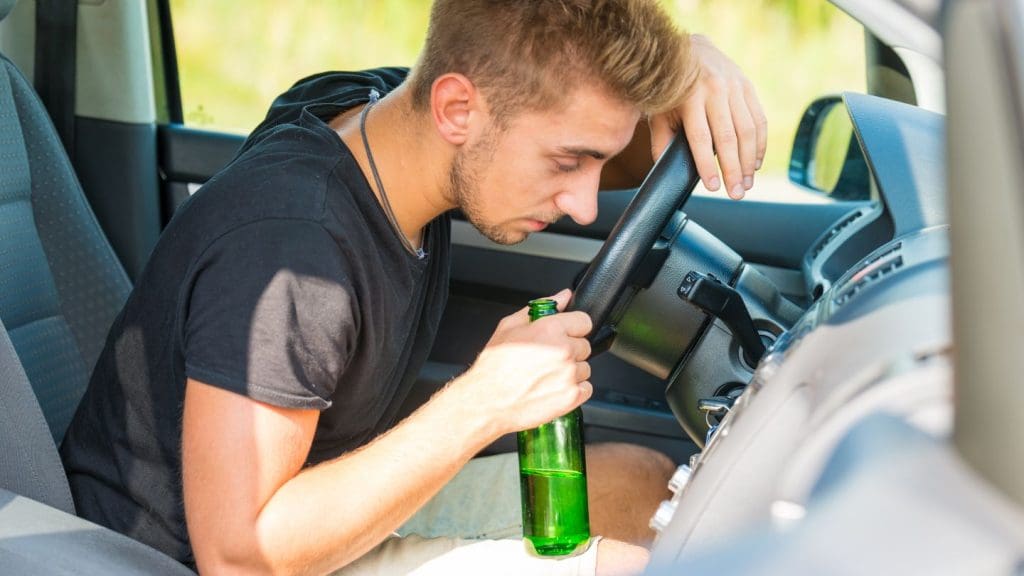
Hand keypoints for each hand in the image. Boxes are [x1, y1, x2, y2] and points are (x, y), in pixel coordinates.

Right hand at [451, 288, 592, 434]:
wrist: (487, 400)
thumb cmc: (494, 365)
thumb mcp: (509, 326)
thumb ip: (542, 306)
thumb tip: (563, 296)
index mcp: (550, 329)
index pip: (584, 321)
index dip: (573, 327)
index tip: (566, 334)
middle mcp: (563, 351)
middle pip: (585, 345)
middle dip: (570, 350)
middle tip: (548, 358)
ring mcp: (569, 375)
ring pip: (585, 368)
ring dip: (571, 371)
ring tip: (547, 375)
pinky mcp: (571, 397)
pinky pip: (586, 388)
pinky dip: (574, 390)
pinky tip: (553, 388)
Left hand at [649, 34, 766, 199]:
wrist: (689, 49)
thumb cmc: (669, 88)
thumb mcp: (659, 112)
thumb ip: (662, 141)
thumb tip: (665, 172)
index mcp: (689, 96)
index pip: (701, 137)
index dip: (708, 164)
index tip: (713, 187)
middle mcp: (714, 89)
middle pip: (728, 137)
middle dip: (733, 169)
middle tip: (736, 194)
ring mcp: (734, 86)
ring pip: (747, 130)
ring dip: (749, 161)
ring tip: (746, 184)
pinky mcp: (747, 86)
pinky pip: (758, 120)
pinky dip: (759, 145)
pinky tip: (754, 164)